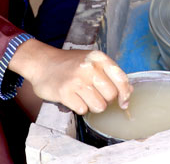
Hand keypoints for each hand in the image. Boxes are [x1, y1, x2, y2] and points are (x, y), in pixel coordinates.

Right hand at [12, 42, 131, 115]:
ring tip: (84, 98)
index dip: (125, 94)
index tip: (123, 102)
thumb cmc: (69, 64)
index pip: (121, 79)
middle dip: (105, 100)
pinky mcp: (64, 92)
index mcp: (99, 59)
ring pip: (99, 106)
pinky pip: (83, 110)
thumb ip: (110, 74)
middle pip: (111, 96)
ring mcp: (76, 80)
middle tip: (95, 96)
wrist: (41, 62)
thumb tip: (128, 92)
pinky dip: (80, 108)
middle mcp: (89, 68)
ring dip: (93, 107)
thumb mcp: (92, 62)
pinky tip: (74, 99)